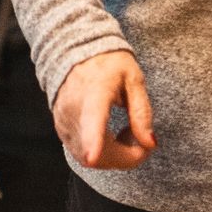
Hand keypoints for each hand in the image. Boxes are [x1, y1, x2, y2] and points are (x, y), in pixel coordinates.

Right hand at [52, 51, 155, 170]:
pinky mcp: (61, 131)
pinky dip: (102, 153)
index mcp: (94, 93)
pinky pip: (82, 153)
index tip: (93, 155)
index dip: (92, 141)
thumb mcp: (133, 79)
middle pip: (97, 153)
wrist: (75, 51)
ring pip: (90, 159)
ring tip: (127, 132)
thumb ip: (142, 112)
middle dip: (127, 157)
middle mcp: (74, 111)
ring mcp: (64, 123)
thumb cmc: (107, 63)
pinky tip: (111, 135)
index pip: (91, 120)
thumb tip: (150, 143)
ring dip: (115, 156)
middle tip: (143, 139)